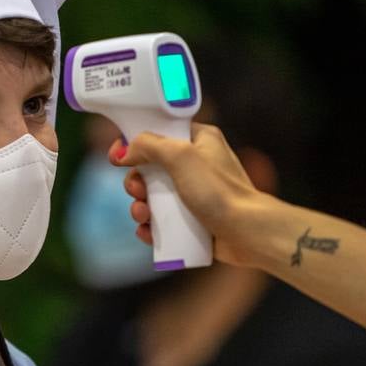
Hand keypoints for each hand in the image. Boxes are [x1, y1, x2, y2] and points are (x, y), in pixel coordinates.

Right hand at [109, 123, 271, 268]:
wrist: (248, 233)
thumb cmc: (219, 191)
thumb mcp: (181, 156)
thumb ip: (149, 145)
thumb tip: (124, 150)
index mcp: (199, 140)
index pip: (159, 132)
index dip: (135, 142)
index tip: (117, 156)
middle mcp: (197, 164)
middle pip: (151, 167)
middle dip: (136, 181)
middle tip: (136, 191)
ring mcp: (195, 194)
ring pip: (154, 196)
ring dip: (140, 206)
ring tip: (142, 215)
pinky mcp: (194, 220)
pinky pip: (163, 220)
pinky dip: (151, 226)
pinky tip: (147, 232)